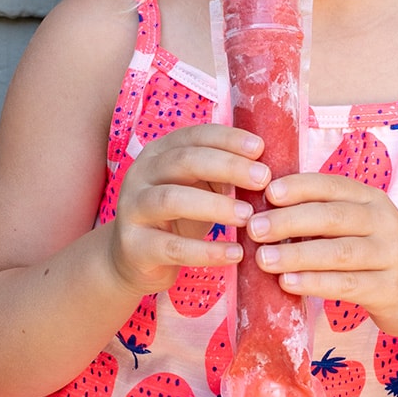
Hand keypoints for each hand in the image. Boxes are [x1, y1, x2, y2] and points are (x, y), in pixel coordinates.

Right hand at [109, 124, 269, 296]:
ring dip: (215, 206)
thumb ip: (221, 175)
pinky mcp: (134, 245)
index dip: (227, 139)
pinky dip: (206, 251)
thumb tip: (265, 168)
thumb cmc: (175, 218)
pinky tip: (235, 253)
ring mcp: (132, 209)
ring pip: (172, 200)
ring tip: (248, 216)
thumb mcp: (196, 189)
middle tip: (263, 179)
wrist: (132, 260)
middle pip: (183, 162)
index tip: (259, 148)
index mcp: (158, 153)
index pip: (193, 136)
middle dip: (227, 167)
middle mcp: (140, 174)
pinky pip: (172, 247)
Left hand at [247, 172, 397, 339]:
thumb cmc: (372, 255)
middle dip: (290, 221)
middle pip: (333, 217)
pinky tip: (288, 283)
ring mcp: (391, 256)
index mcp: (372, 199)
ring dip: (297, 255)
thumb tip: (262, 208)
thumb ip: (321, 215)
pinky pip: (346, 284)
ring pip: (338, 252)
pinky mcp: (389, 289)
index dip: (300, 187)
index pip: (333, 186)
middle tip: (254, 229)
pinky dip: (314, 283)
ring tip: (263, 259)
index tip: (267, 192)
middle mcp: (385, 222)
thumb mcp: (355, 227)